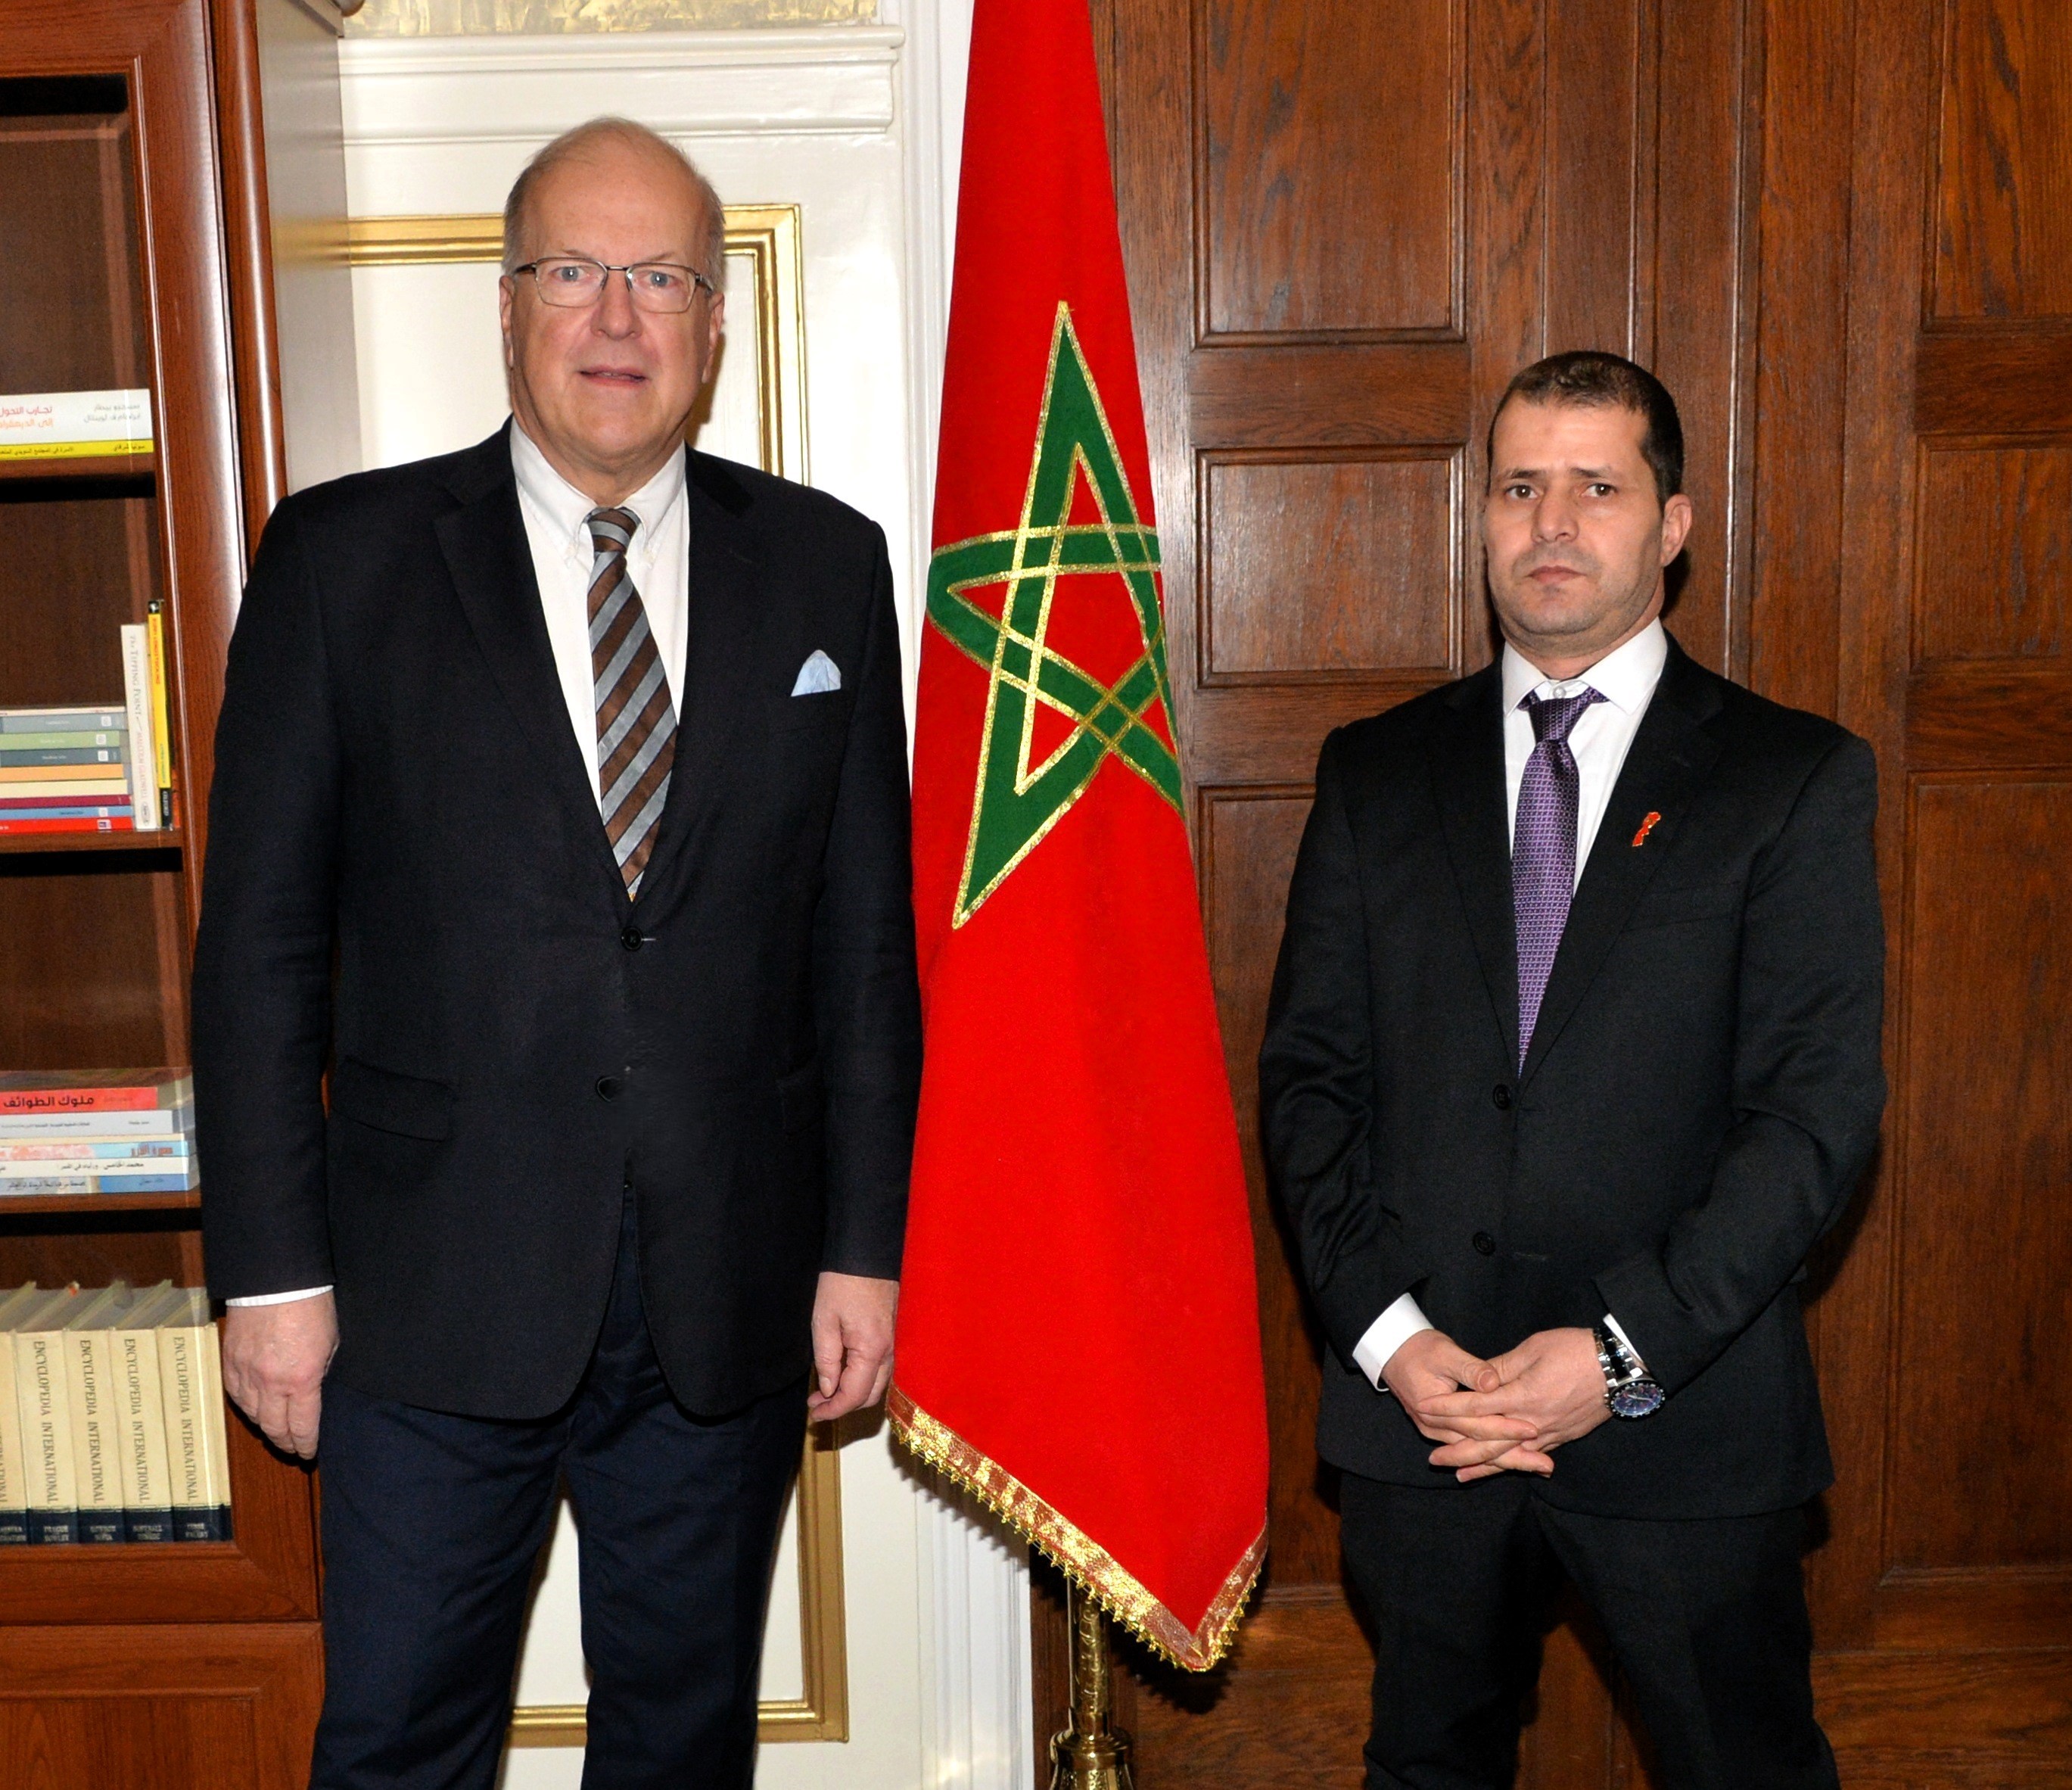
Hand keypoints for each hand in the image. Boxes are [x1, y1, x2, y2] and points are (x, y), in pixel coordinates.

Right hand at [221, 1292, 337, 1458]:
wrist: (276, 1280)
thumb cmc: (312, 1306)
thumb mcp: (331, 1342)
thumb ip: (322, 1371)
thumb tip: (315, 1391)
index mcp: (302, 1380)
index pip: (303, 1425)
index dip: (306, 1443)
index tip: (309, 1452)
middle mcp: (271, 1383)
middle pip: (275, 1427)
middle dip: (286, 1442)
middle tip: (293, 1449)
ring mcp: (246, 1374)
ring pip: (253, 1414)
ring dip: (265, 1426)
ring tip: (275, 1432)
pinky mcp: (229, 1362)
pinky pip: (235, 1395)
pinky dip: (246, 1407)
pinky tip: (254, 1410)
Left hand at [807, 1272, 897, 1422]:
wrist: (866, 1252)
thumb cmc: (841, 1283)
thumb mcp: (824, 1321)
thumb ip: (828, 1360)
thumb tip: (829, 1390)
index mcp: (872, 1349)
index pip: (854, 1395)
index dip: (833, 1410)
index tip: (814, 1414)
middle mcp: (890, 1351)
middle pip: (871, 1395)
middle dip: (844, 1405)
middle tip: (817, 1403)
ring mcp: (896, 1343)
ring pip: (879, 1383)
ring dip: (855, 1393)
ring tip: (827, 1390)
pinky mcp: (895, 1334)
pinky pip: (883, 1368)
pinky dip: (865, 1379)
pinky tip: (846, 1373)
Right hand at [1384, 1329, 1549, 1481]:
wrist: (1391, 1354)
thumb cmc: (1419, 1349)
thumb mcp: (1444, 1353)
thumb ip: (1470, 1369)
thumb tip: (1494, 1382)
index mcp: (1434, 1410)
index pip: (1476, 1425)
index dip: (1506, 1428)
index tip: (1533, 1429)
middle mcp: (1435, 1429)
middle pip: (1480, 1448)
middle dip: (1515, 1458)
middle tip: (1546, 1465)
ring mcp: (1437, 1434)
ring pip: (1477, 1453)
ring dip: (1508, 1461)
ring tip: (1540, 1467)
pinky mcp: (1443, 1432)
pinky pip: (1472, 1448)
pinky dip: (1494, 1457)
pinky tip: (1517, 1463)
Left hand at [1420, 1326, 1608, 1480]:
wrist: (1619, 1367)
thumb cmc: (1575, 1350)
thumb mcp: (1533, 1349)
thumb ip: (1501, 1368)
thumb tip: (1477, 1380)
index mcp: (1521, 1395)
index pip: (1475, 1406)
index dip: (1447, 1408)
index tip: (1425, 1409)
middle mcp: (1532, 1421)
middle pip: (1488, 1442)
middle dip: (1458, 1451)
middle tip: (1432, 1461)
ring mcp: (1549, 1433)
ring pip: (1509, 1456)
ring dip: (1482, 1467)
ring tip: (1458, 1475)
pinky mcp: (1562, 1437)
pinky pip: (1531, 1456)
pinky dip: (1512, 1465)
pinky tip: (1502, 1470)